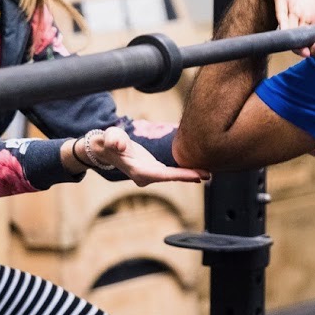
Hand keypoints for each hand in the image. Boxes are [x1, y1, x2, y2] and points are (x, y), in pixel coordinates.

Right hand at [90, 126, 210, 185]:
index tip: (196, 175)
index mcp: (138, 171)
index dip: (180, 175)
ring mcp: (150, 174)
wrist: (105, 149)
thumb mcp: (110, 137)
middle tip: (209, 174)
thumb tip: (118, 144)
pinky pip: (171, 173)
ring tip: (208, 173)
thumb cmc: (109, 141)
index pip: (162, 175)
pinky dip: (183, 172)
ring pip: (172, 176)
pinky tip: (197, 170)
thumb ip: (113, 139)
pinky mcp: (153, 170)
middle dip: (189, 176)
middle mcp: (145, 176)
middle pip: (171, 178)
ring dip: (189, 175)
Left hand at [262, 0, 314, 57]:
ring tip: (306, 50)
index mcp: (314, 21)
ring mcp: (290, 13)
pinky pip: (281, 15)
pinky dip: (284, 24)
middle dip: (314, 48)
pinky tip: (286, 31)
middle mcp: (301, 21)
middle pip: (306, 43)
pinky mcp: (281, 2)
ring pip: (293, 35)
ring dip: (299, 44)